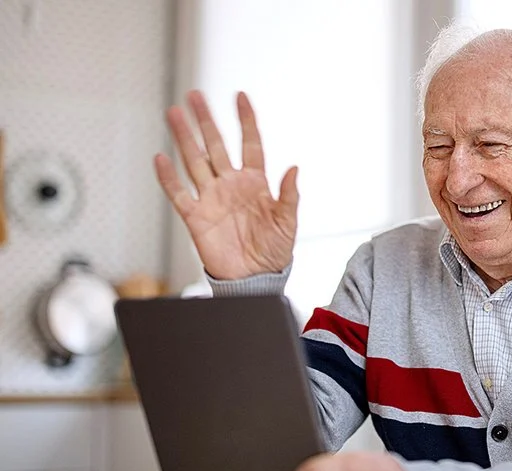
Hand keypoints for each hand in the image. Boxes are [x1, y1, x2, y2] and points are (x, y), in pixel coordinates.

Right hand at [155, 90, 298, 279]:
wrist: (254, 279)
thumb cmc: (274, 251)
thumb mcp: (288, 223)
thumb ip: (290, 195)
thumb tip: (294, 168)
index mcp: (255, 183)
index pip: (250, 144)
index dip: (246, 121)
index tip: (240, 97)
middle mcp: (231, 185)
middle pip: (216, 146)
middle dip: (205, 121)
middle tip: (194, 96)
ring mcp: (212, 198)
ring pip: (195, 161)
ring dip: (184, 139)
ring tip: (174, 113)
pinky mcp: (196, 217)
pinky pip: (179, 193)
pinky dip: (169, 177)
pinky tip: (161, 158)